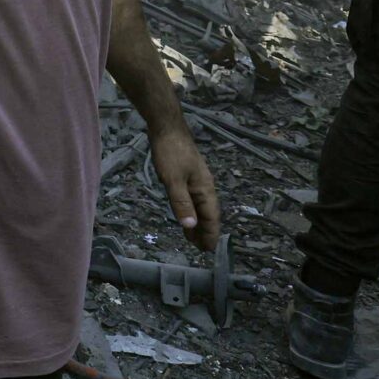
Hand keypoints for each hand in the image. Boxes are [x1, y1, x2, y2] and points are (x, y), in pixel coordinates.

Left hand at [151, 125, 221, 251]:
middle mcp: (205, 186)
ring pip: (200, 207)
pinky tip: (186, 214)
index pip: (211, 217)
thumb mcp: (173, 180)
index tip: (208, 250)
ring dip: (197, 222)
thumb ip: (181, 203)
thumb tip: (190, 226)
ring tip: (193, 238)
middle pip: (208, 214)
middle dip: (204, 231)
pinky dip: (191, 210)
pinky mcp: (188, 175)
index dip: (210, 234)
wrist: (167, 127)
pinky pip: (193, 198)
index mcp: (205, 189)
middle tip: (200, 249)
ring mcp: (197, 180)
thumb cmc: (171, 153)